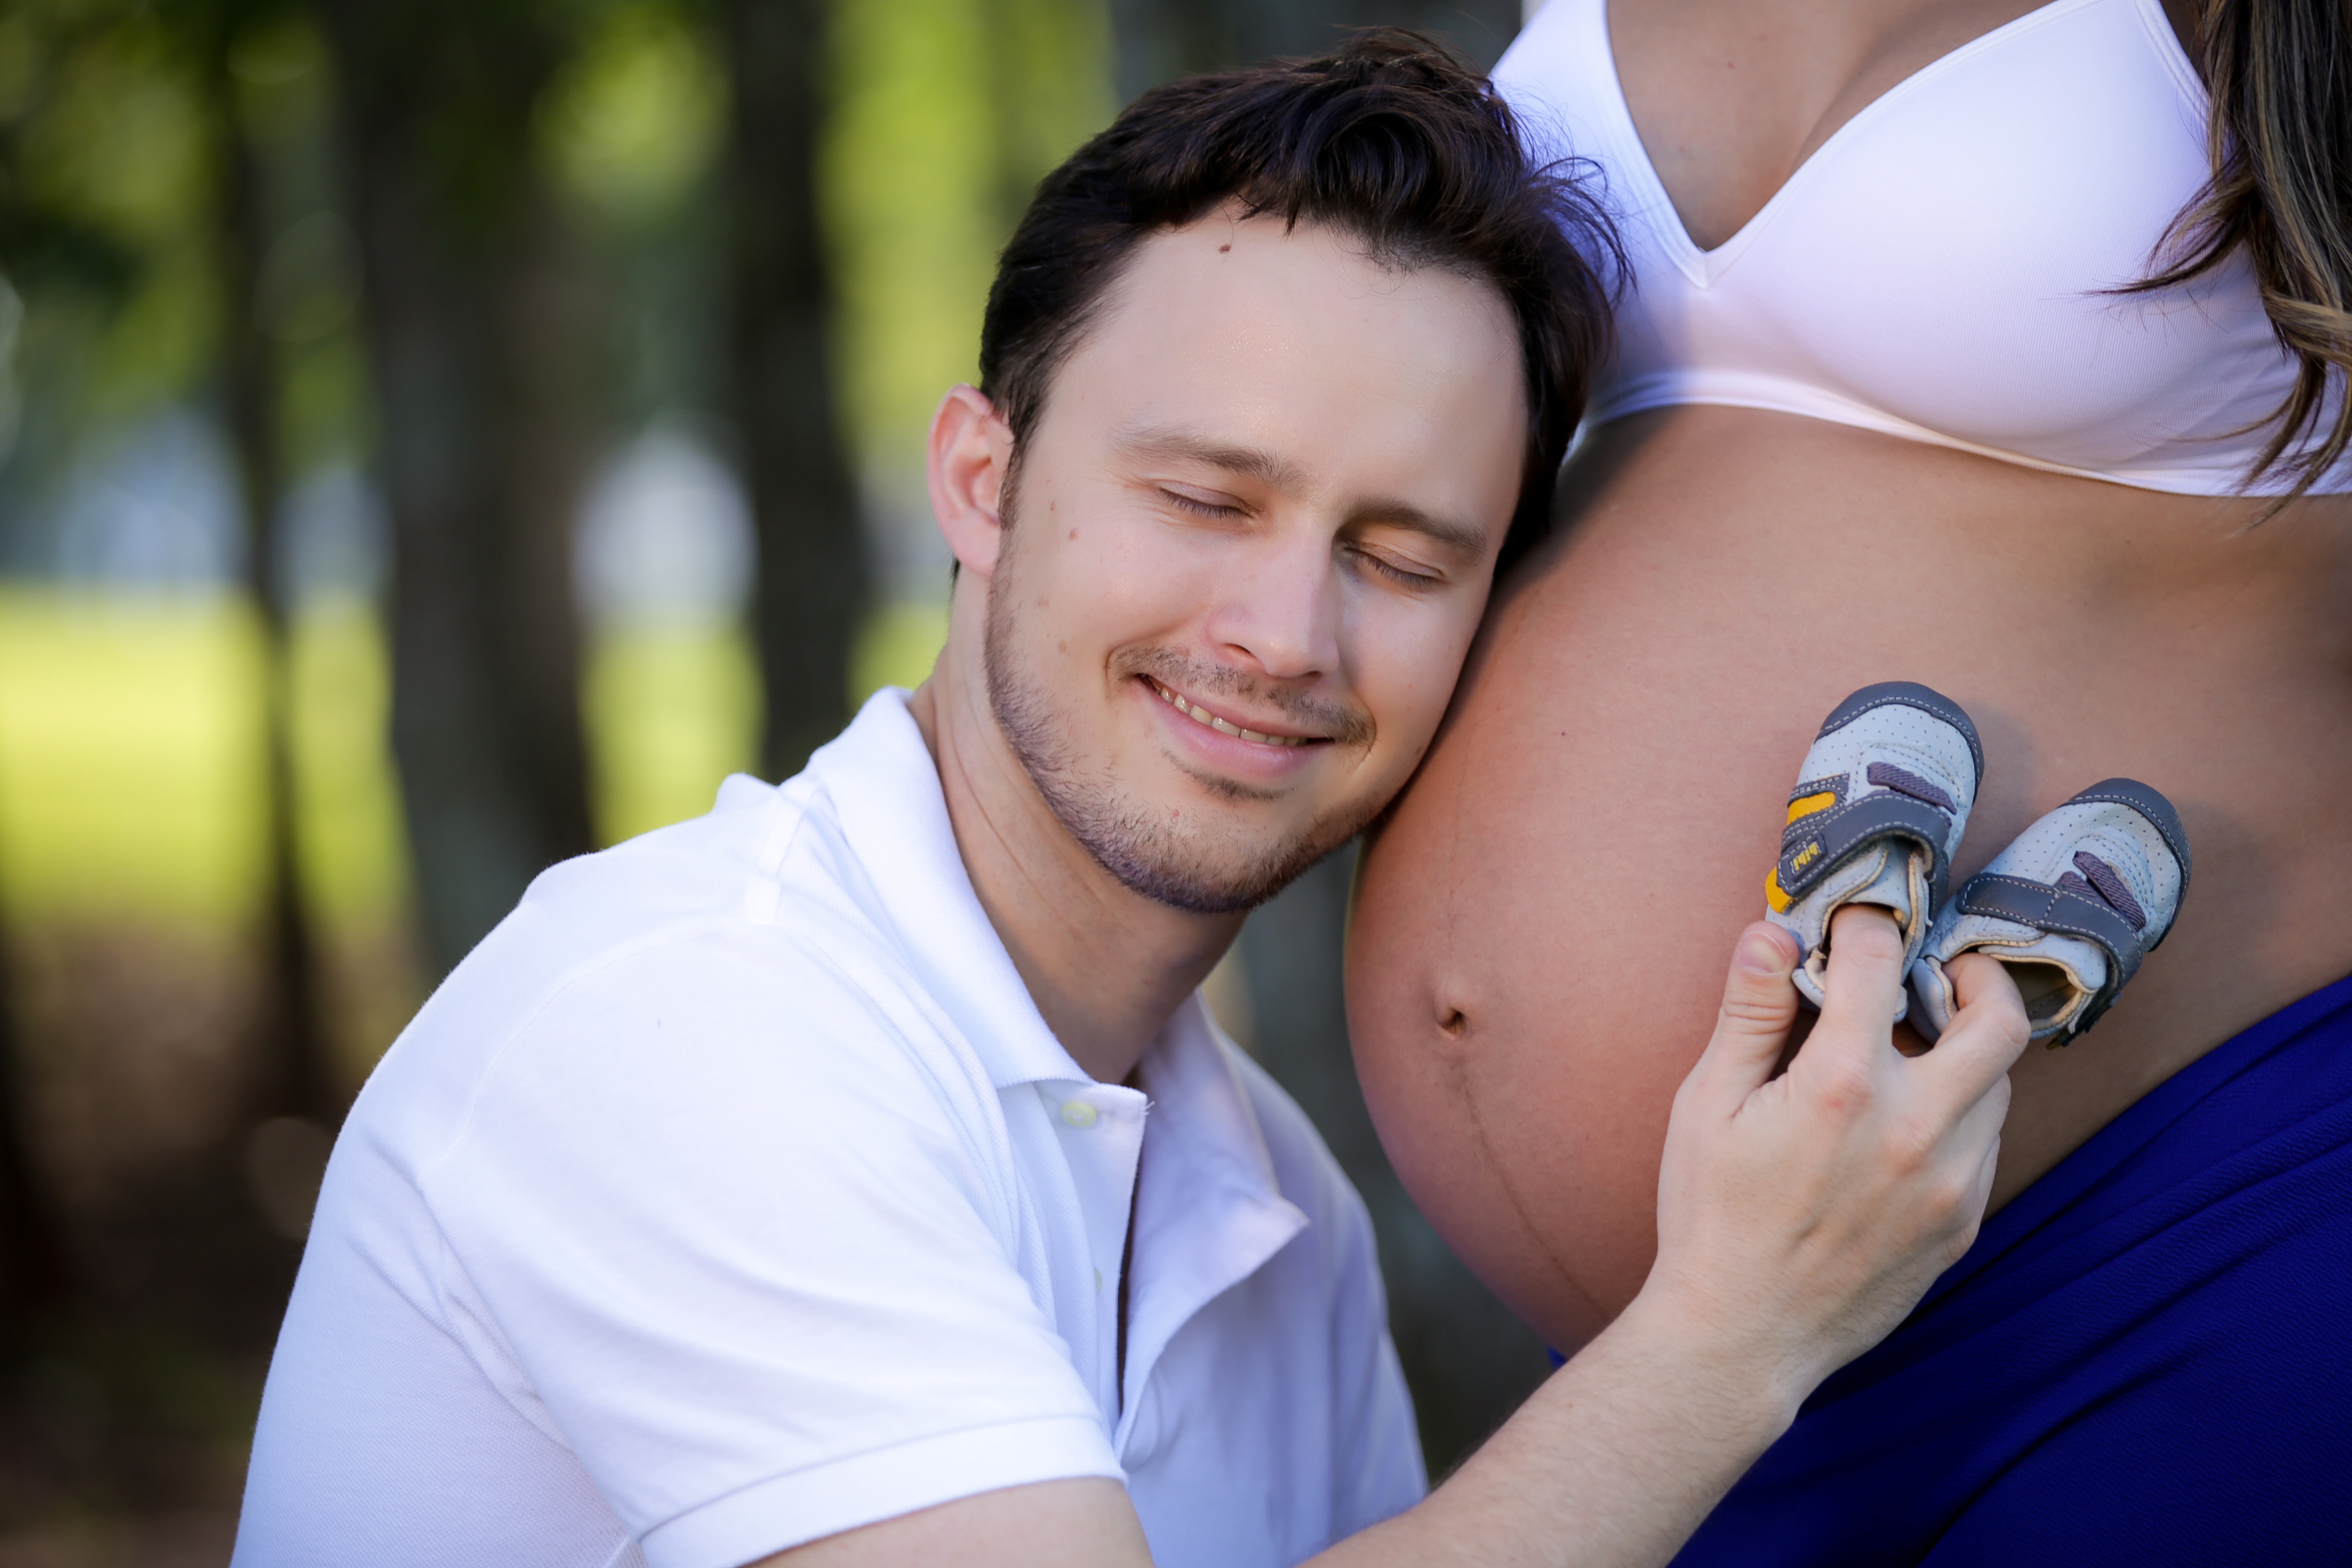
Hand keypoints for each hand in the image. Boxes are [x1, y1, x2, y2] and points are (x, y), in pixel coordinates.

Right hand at [1639, 905, 2029, 1421]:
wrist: (1741, 1337)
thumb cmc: (1709, 1217)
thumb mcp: (1705, 1105)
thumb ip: (1746, 1013)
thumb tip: (1771, 932)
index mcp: (1840, 1086)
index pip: (1879, 962)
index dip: (1865, 925)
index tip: (1856, 920)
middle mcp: (1914, 1128)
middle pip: (1998, 1021)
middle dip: (1976, 976)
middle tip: (1942, 968)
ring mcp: (1949, 1182)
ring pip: (1998, 1086)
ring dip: (1966, 1051)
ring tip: (1915, 1046)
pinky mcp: (1962, 1224)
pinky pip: (1985, 1146)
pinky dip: (1960, 1114)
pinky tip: (1907, 1120)